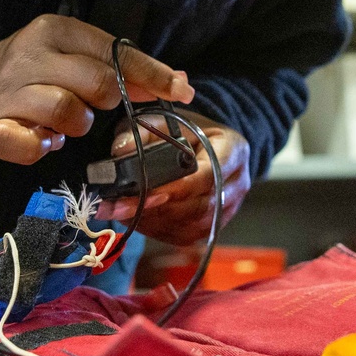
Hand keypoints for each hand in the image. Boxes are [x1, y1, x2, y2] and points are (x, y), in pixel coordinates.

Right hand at [0, 15, 194, 164]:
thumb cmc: (40, 68)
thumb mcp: (76, 52)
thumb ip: (122, 64)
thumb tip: (182, 82)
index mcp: (57, 30)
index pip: (115, 53)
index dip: (152, 75)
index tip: (182, 92)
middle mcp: (32, 56)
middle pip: (98, 83)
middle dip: (108, 101)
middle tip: (94, 105)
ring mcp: (10, 91)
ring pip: (67, 113)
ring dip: (77, 125)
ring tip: (65, 122)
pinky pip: (28, 145)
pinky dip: (41, 148)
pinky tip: (43, 140)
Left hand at [96, 112, 250, 245]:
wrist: (205, 143)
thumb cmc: (185, 131)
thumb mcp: (163, 120)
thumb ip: (141, 132)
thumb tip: (121, 150)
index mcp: (232, 150)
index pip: (207, 177)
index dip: (176, 189)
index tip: (143, 194)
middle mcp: (237, 182)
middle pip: (200, 206)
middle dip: (157, 209)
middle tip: (119, 207)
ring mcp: (229, 207)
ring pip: (193, 225)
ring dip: (156, 222)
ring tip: (122, 213)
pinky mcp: (215, 225)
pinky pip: (189, 235)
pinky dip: (161, 231)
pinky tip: (137, 220)